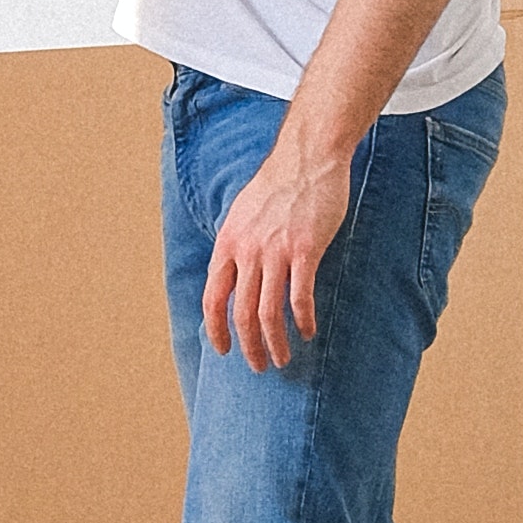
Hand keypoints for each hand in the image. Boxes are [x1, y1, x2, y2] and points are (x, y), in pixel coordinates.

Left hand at [202, 126, 352, 371]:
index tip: (223, 350)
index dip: (216, 329)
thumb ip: (237, 245)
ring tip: (283, 359)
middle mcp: (247, 250)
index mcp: (228, 243)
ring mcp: (276, 251)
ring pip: (269, 312)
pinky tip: (309, 332)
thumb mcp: (243, 213)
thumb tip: (233, 275)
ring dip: (275, 342)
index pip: (213, 298)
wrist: (308, 156)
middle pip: (242, 312)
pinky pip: (300, 297)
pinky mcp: (305, 250)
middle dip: (248, 346)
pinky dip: (303, 320)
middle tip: (259, 366)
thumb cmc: (279, 185)